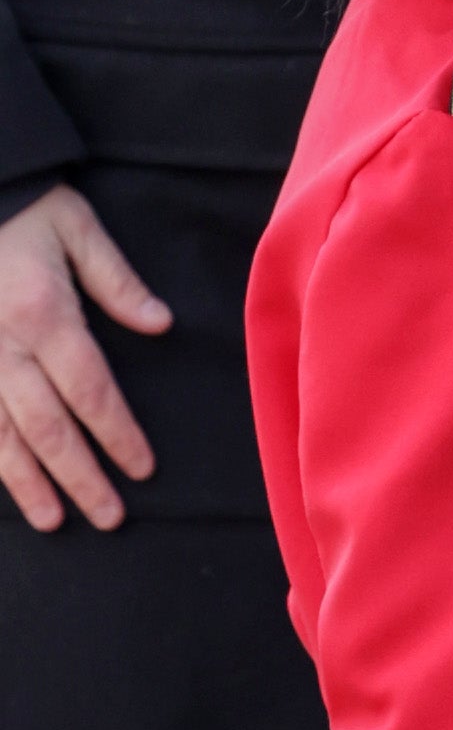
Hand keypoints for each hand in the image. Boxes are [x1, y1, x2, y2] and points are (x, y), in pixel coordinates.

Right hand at [0, 184, 168, 533]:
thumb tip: (160, 324)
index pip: (91, 391)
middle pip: (47, 426)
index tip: (141, 469)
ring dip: (27, 482)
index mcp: (45, 315)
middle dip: (80, 477)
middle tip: (110, 517)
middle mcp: (3, 346)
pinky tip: (1, 484)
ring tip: (53, 521)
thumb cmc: (22, 207)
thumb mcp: (76, 227)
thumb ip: (117, 280)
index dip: (117, 435)